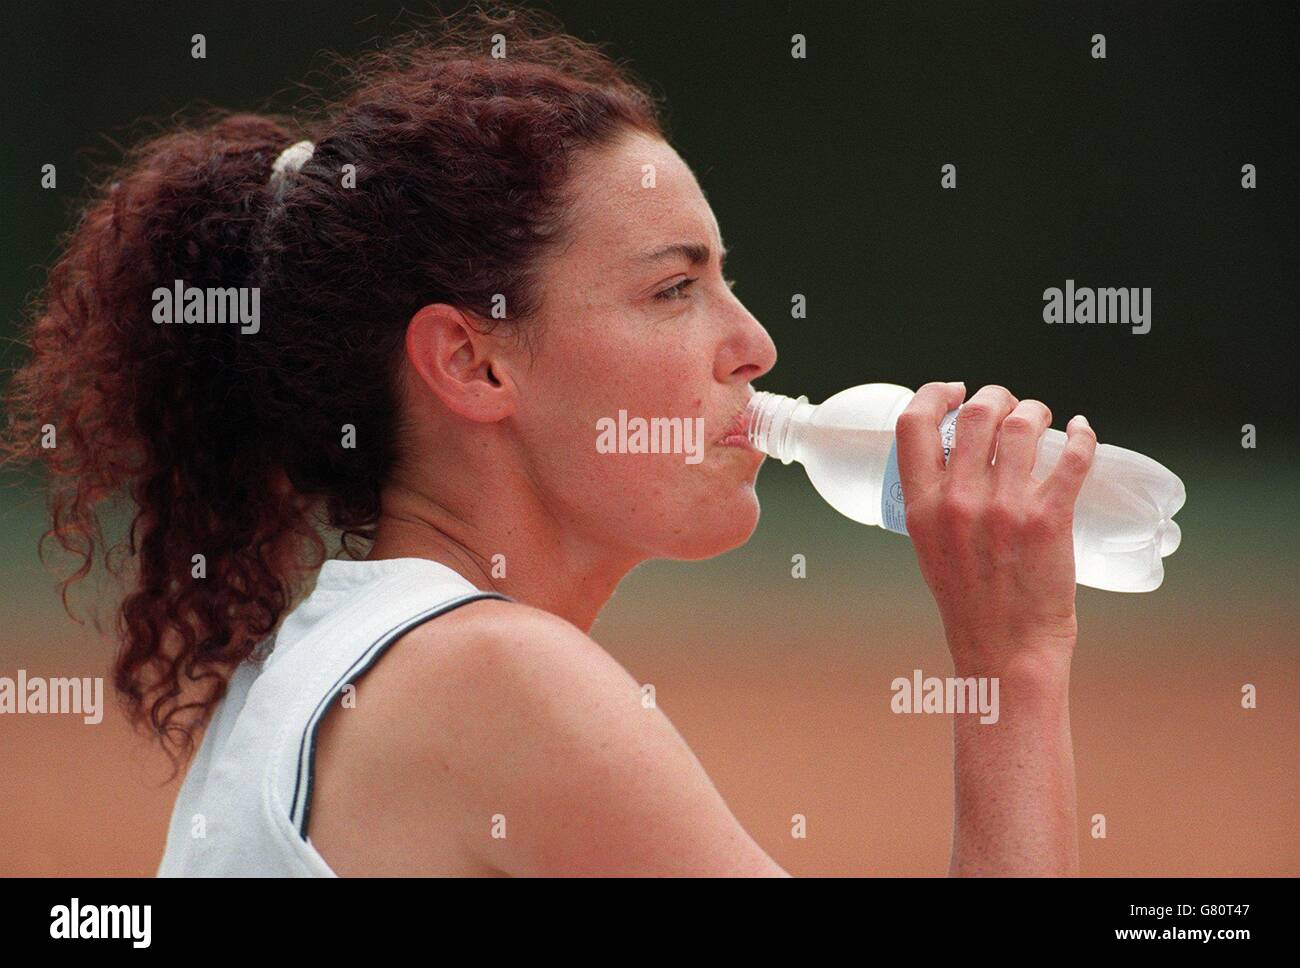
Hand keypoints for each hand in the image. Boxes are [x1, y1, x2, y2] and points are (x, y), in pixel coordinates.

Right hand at [895, 382, 1097, 678]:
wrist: (1005, 651)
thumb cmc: (970, 602)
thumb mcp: (929, 547)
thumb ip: (936, 503)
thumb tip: (958, 459)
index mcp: (921, 506)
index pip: (913, 424)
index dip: (933, 393)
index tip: (953, 390)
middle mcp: (959, 501)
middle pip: (976, 412)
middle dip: (997, 396)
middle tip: (1009, 406)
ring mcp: (1005, 508)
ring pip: (1023, 425)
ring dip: (1036, 411)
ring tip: (1043, 419)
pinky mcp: (1049, 518)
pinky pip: (1072, 456)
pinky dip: (1083, 435)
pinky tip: (1083, 431)